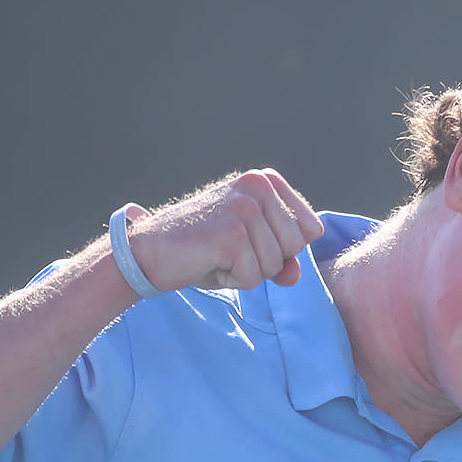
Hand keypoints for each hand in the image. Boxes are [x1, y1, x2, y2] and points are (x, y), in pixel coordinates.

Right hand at [117, 169, 325, 293]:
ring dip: (248, 272)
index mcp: (266, 180)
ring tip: (218, 255)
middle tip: (230, 250)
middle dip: (268, 262)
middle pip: (297, 248)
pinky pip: (254, 278)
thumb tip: (296, 275)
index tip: (249, 240)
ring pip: (276, 265)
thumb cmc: (203, 248)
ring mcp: (244, 209)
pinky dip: (233, 280)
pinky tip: (210, 262)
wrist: (150, 250)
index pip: (311, 229)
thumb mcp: (251, 250)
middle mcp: (258, 186)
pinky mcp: (231, 236)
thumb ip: (282, 259)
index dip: (284, 248)